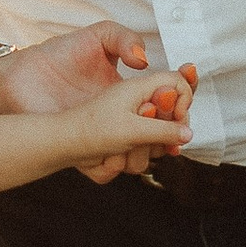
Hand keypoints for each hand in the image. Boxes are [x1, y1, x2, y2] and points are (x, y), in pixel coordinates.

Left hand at [0, 24, 187, 180]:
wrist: (18, 79)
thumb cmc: (56, 55)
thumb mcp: (96, 38)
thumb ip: (124, 39)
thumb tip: (145, 60)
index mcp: (133, 94)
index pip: (169, 104)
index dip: (182, 102)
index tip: (182, 96)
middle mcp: (124, 120)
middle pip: (163, 137)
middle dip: (169, 131)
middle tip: (162, 117)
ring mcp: (105, 139)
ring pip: (139, 160)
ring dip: (143, 152)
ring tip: (135, 134)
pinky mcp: (84, 154)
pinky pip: (105, 172)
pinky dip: (108, 166)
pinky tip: (105, 151)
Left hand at [67, 60, 193, 171]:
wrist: (57, 146)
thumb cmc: (89, 128)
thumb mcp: (132, 127)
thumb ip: (164, 130)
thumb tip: (188, 133)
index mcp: (138, 89)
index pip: (176, 84)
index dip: (183, 101)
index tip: (177, 118)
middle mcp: (135, 105)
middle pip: (169, 120)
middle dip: (160, 138)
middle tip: (142, 140)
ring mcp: (127, 126)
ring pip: (152, 145)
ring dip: (137, 154)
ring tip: (118, 149)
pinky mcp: (118, 144)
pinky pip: (134, 158)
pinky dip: (122, 162)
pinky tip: (107, 158)